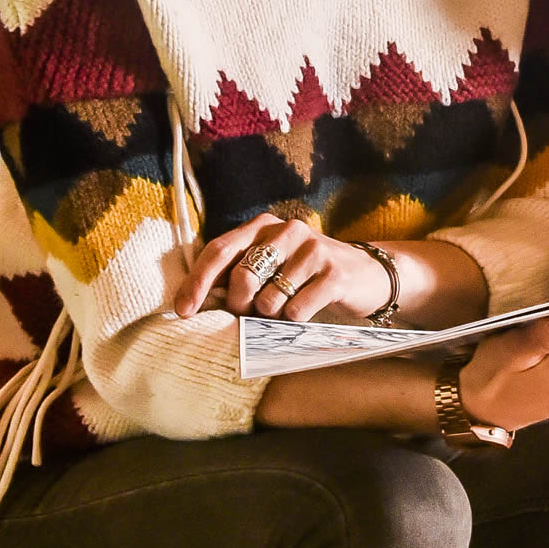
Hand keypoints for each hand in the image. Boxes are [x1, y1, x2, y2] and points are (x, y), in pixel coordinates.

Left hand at [173, 214, 391, 324]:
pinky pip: (297, 310)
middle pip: (241, 278)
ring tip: (286, 309)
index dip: (197, 282)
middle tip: (251, 315)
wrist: (364, 275)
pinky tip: (306, 313)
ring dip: (272, 316)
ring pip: (269, 300)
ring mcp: (313, 249)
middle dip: (239, 307)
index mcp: (263, 226)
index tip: (183, 311)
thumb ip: (236, 274)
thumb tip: (194, 301)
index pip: (220, 250)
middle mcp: (286, 230)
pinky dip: (295, 321)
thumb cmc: (305, 277)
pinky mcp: (334, 272)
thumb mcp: (270, 267)